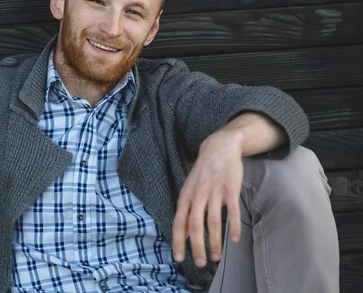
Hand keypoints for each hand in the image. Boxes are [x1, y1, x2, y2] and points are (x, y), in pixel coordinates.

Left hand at [172, 130, 243, 267]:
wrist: (219, 148)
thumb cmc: (203, 173)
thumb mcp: (189, 189)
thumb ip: (187, 210)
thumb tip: (184, 235)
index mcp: (186, 196)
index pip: (179, 222)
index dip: (178, 241)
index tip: (179, 258)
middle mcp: (198, 195)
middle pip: (195, 225)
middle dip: (196, 246)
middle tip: (200, 263)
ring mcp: (214, 192)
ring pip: (213, 222)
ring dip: (214, 242)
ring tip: (216, 257)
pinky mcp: (230, 189)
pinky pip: (232, 211)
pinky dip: (233, 227)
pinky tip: (234, 240)